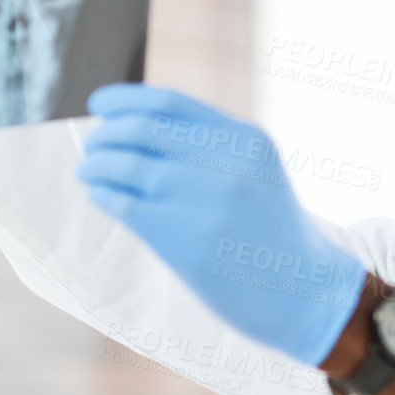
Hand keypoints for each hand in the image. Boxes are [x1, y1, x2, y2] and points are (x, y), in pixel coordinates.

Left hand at [77, 84, 366, 366]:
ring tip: (88, 171)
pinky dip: (104, 196)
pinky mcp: (185, 241)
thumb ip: (213, 148)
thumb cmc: (273, 236)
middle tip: (92, 146)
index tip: (99, 105)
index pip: (170, 102)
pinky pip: (126, 205)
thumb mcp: (258, 173)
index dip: (126, 100)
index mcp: (245, 139)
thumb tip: (139, 129)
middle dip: (107, 135)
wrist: (306, 294)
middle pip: (143, 130)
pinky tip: (100, 197)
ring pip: (129, 165)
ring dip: (97, 165)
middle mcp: (225, 162)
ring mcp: (204, 201)